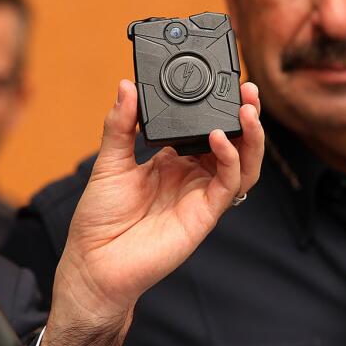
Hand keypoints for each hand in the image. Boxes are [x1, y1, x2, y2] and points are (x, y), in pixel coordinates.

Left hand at [40, 80, 262, 345]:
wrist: (95, 263)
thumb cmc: (99, 219)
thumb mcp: (108, 161)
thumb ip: (121, 124)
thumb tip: (127, 87)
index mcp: (171, 162)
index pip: (205, 129)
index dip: (218, 107)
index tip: (222, 82)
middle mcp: (192, 177)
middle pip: (232, 143)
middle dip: (244, 116)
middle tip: (248, 90)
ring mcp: (200, 196)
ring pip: (242, 163)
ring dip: (250, 137)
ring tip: (248, 110)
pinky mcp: (204, 215)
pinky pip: (228, 184)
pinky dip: (229, 159)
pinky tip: (220, 139)